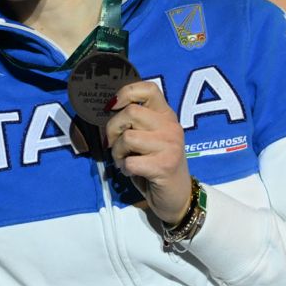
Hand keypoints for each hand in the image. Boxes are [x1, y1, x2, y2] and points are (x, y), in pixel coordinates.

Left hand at [104, 80, 192, 225]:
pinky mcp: (164, 165)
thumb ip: (136, 123)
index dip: (126, 92)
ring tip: (124, 161)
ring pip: (127, 137)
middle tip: (114, 144)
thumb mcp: (149, 138)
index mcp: (166, 115)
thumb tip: (109, 111)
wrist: (177, 196)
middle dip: (113, 129)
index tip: (113, 106)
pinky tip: (132, 172)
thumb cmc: (157, 164)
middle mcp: (170, 127)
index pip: (149, 89)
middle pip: (130, 112)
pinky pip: (130, 161)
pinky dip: (124, 168)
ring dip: (117, 152)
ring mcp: (170, 146)